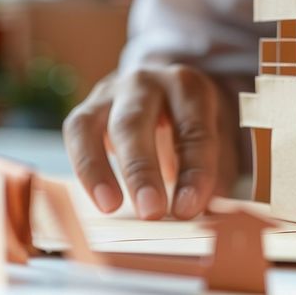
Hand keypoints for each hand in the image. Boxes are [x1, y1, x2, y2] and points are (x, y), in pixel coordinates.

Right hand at [63, 65, 238, 219]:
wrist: (167, 92)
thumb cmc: (194, 123)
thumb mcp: (218, 138)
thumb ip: (216, 173)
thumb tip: (211, 213)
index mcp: (189, 87)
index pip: (193, 130)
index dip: (193, 171)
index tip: (189, 209)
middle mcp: (147, 82)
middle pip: (136, 122)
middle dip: (142, 169)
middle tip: (150, 212)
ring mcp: (112, 92)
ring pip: (96, 126)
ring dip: (102, 170)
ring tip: (112, 207)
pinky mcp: (87, 109)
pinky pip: (77, 134)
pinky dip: (86, 169)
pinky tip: (101, 200)